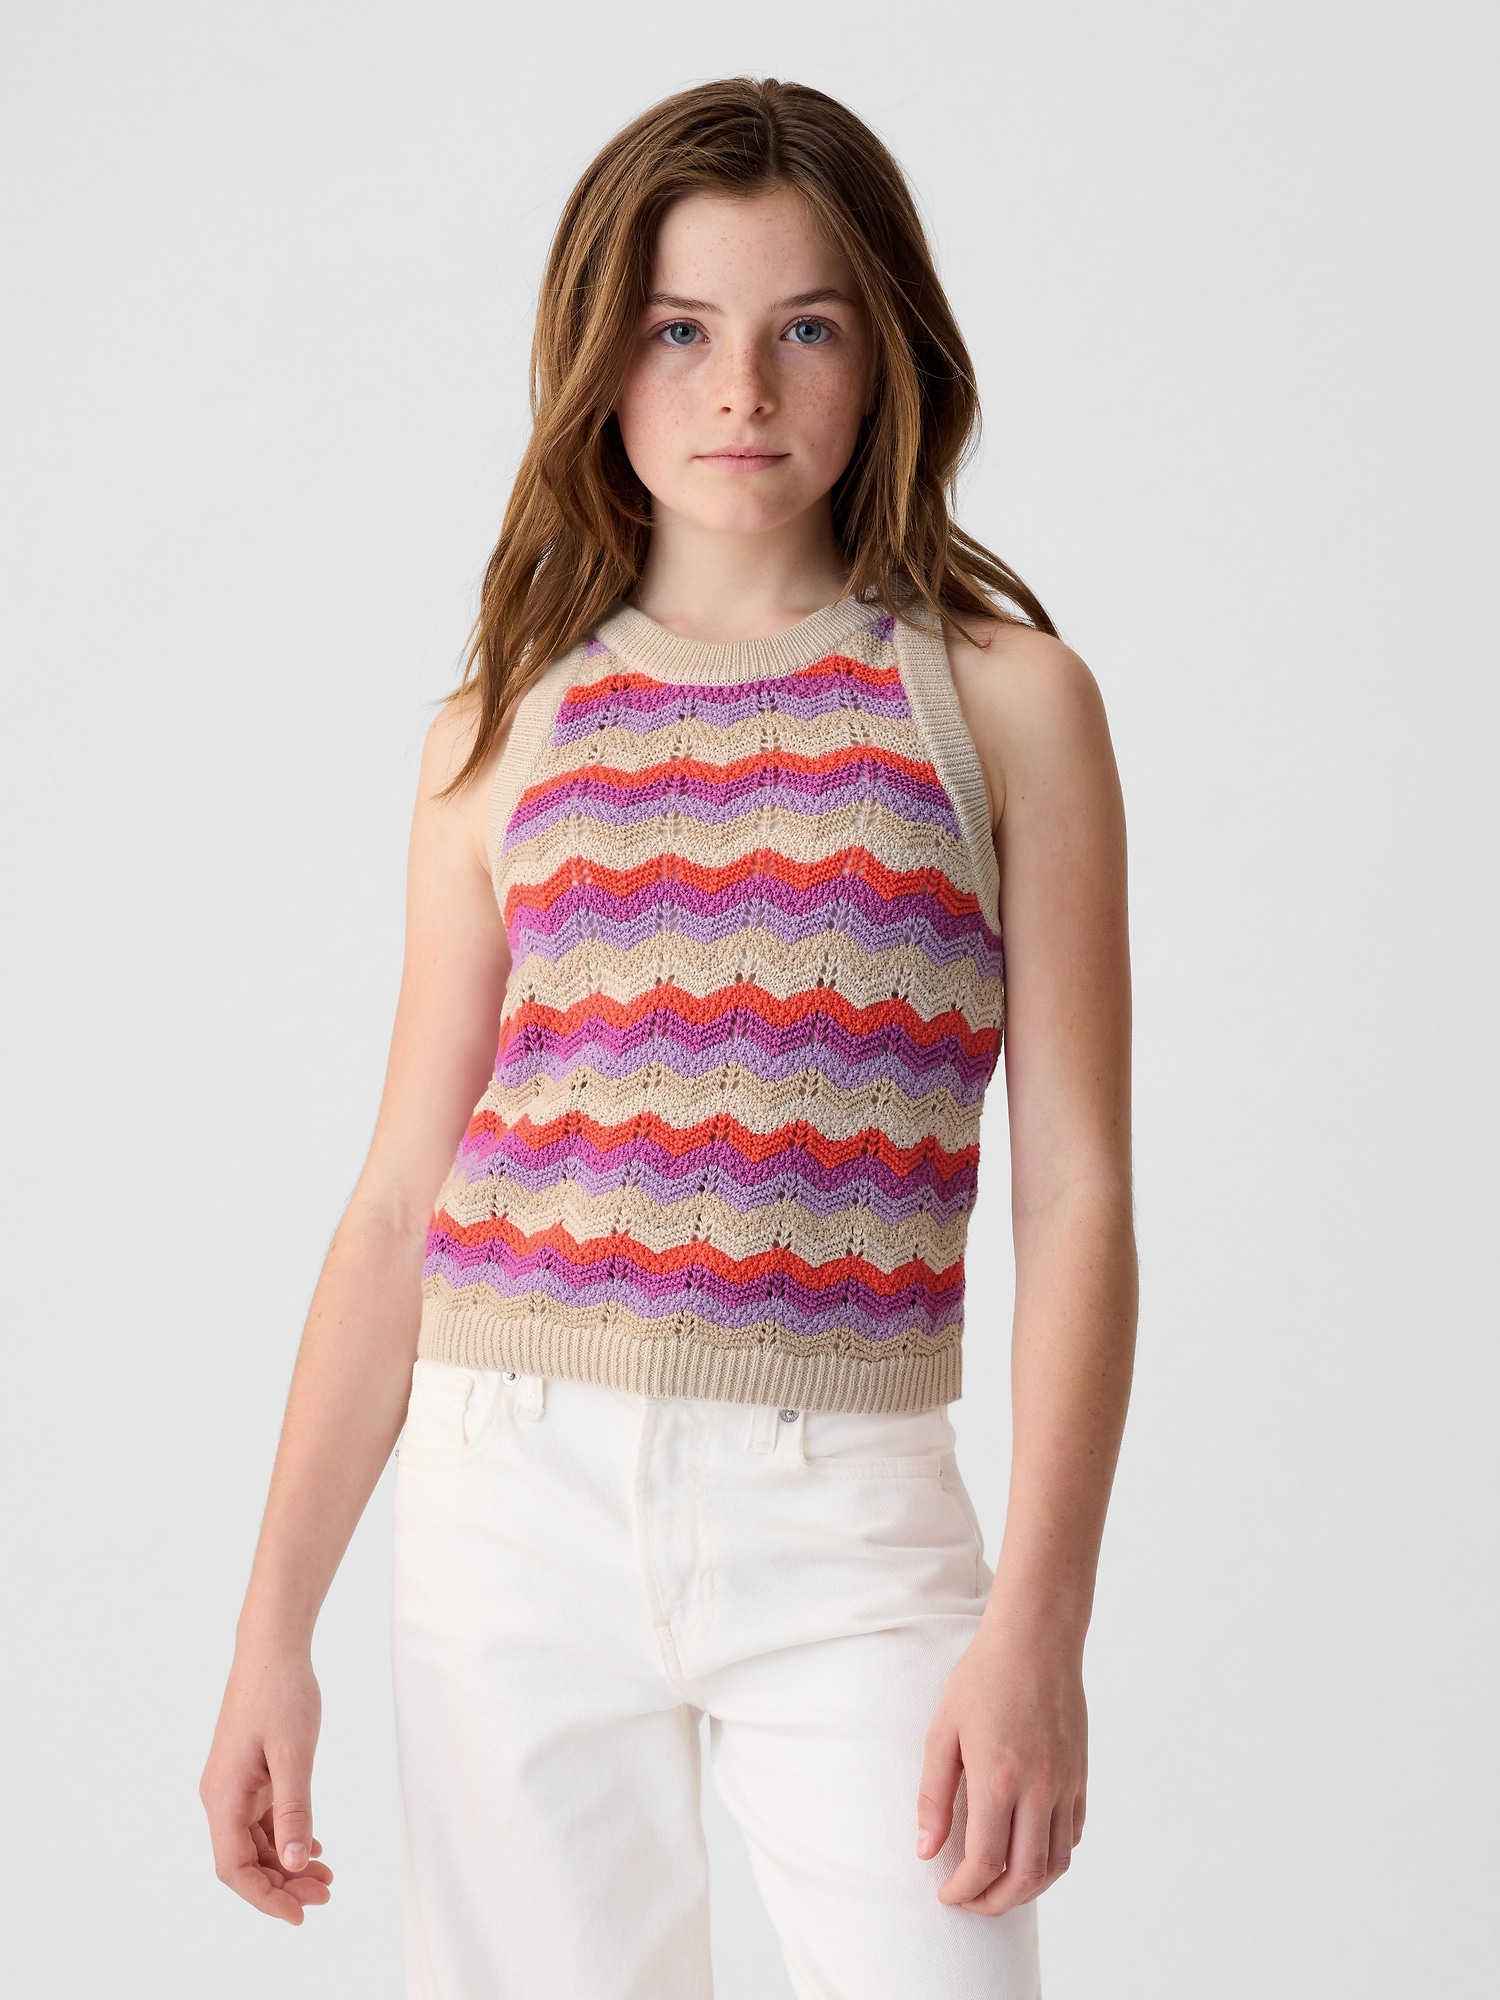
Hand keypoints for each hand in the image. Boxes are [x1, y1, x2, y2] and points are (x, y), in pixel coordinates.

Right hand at [200, 1645, 333, 1923]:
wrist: (272, 1648)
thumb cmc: (281, 1692)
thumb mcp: (293, 1753)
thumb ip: (294, 1809)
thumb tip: (293, 1863)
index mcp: (223, 1796)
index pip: (235, 1868)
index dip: (265, 1897)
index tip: (300, 1914)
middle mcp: (222, 1796)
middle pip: (245, 1861)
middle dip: (282, 1885)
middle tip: (326, 1894)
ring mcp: (234, 1786)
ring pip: (256, 1843)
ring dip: (287, 1864)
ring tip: (327, 1876)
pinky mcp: (249, 1774)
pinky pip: (263, 1820)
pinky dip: (287, 1838)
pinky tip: (313, 1847)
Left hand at [915, 1615, 1086, 1915]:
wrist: (1035, 1639)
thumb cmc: (983, 1678)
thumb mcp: (942, 1731)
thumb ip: (933, 1796)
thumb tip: (926, 1850)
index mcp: (998, 1779)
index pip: (985, 1863)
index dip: (964, 1890)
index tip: (946, 1893)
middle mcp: (1038, 1789)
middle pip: (1025, 1877)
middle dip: (994, 1902)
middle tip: (970, 1900)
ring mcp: (1065, 1785)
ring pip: (1056, 1864)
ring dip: (1027, 1888)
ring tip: (999, 1886)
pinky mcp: (1081, 1776)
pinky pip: (1073, 1835)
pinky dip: (1053, 1858)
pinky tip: (1029, 1852)